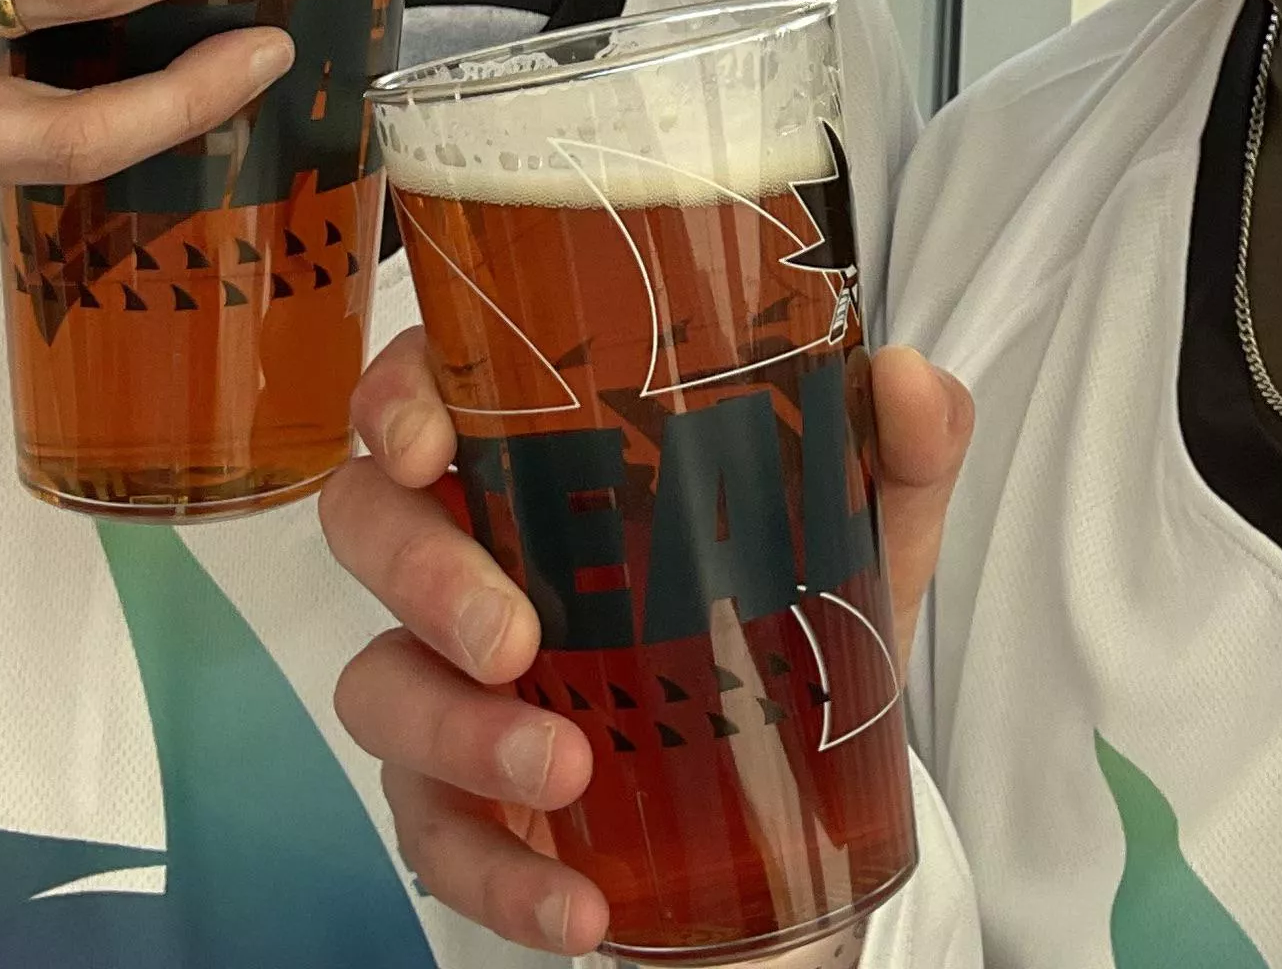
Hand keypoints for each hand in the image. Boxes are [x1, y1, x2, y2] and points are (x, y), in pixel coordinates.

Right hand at [326, 330, 973, 957]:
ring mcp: (447, 681)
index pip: (425, 390)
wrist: (801, 791)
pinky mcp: (461, 803)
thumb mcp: (865, 528)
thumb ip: (899, 447)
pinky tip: (577, 903)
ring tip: (565, 767)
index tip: (428, 441)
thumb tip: (913, 378)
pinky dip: (502, 876)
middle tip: (512, 635)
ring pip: (377, 689)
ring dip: (459, 733)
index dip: (398, 400)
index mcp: (540, 455)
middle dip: (421, 576)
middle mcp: (470, 552)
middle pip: (368, 527)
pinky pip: (436, 841)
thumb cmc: (792, 607)